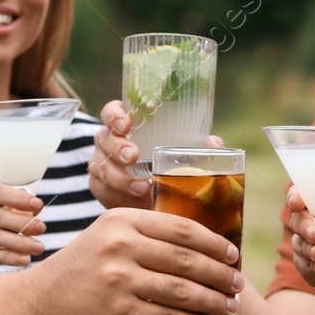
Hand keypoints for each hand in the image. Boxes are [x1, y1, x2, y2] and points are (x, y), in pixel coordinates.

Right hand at [15, 207, 242, 314]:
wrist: (36, 306)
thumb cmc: (79, 272)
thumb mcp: (105, 237)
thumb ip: (143, 236)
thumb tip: (199, 250)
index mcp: (122, 220)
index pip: (181, 228)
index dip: (213, 243)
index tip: (232, 254)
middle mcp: (121, 245)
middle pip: (187, 260)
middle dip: (220, 274)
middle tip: (238, 284)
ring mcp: (120, 280)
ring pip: (183, 291)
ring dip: (213, 301)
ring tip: (229, 307)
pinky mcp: (119, 314)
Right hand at [89, 100, 227, 209]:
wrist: (157, 193)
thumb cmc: (170, 162)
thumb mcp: (185, 153)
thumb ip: (200, 148)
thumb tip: (214, 144)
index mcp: (127, 125)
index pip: (111, 112)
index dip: (115, 116)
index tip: (127, 125)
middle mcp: (109, 141)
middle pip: (103, 138)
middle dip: (117, 147)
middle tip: (134, 157)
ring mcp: (102, 164)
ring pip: (99, 166)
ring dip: (119, 177)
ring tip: (141, 188)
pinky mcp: (100, 187)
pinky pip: (100, 190)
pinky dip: (115, 196)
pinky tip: (131, 202)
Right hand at [286, 185, 314, 311]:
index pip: (306, 200)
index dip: (296, 197)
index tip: (298, 201)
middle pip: (297, 221)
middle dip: (302, 226)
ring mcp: (314, 251)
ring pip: (298, 245)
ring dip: (306, 248)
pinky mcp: (314, 272)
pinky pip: (304, 268)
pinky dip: (309, 267)